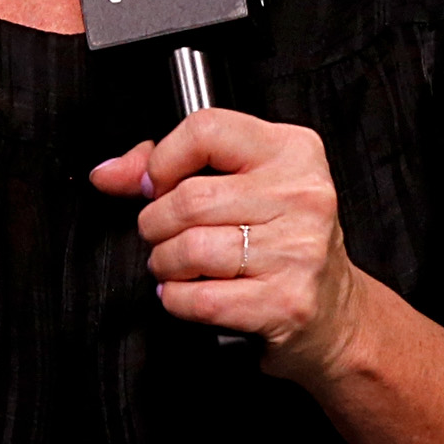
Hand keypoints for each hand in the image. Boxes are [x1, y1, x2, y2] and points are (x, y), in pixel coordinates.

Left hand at [89, 110, 374, 389]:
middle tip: (164, 235)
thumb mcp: (241, 185)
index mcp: (292, 151)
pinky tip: (189, 292)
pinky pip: (198, 298)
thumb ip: (171, 166)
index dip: (164, 161)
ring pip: (189, 249)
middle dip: (156, 224)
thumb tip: (110, 172)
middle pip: (189, 199)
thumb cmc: (284, 243)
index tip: (157, 185)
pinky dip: (176, 300)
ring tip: (177, 266)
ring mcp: (297, 250)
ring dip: (164, 264)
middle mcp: (302, 196)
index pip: (206, 131)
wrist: (333, 312)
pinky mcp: (285, 302)